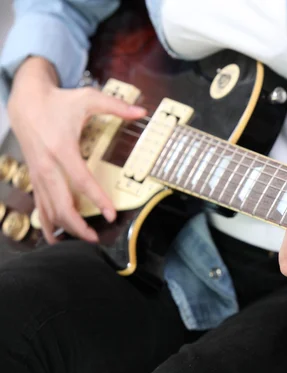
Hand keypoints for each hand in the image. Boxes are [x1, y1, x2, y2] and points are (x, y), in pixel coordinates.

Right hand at [7, 57, 145, 242]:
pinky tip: (56, 238)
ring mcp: (37, 173)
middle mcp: (47, 165)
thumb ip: (116, 106)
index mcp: (62, 148)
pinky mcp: (33, 177)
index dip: (97, 198)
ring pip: (48, 209)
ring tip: (82, 242)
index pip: (81, 180)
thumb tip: (143, 111)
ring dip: (64, 228)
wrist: (25, 101)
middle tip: (96, 238)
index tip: (111, 214)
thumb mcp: (88, 98)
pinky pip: (39, 206)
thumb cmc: (60, 101)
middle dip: (77, 225)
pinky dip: (47, 223)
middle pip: (60, 203)